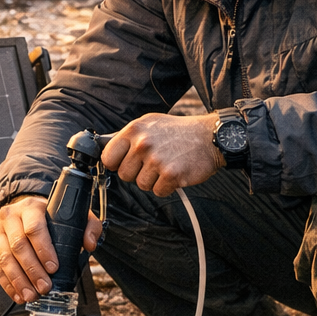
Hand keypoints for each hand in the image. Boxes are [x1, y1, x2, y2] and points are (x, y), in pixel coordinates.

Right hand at [0, 195, 101, 303]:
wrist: (27, 212)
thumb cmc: (51, 218)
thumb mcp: (74, 215)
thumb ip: (89, 226)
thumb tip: (89, 244)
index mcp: (30, 207)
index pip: (34, 228)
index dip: (43, 250)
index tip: (53, 267)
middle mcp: (10, 216)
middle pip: (18, 246)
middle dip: (32, 270)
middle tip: (44, 287)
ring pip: (4, 258)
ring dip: (18, 280)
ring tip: (31, 295)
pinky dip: (7, 284)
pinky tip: (18, 294)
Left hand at [101, 112, 221, 195]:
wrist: (209, 136)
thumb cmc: (179, 131)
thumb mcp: (150, 124)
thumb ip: (129, 137)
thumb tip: (107, 152)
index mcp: (135, 130)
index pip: (108, 157)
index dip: (116, 163)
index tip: (125, 163)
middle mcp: (143, 144)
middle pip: (124, 174)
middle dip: (137, 173)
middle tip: (153, 163)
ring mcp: (156, 159)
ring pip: (141, 185)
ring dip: (153, 180)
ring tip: (166, 166)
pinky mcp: (170, 174)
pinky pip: (158, 191)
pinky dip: (167, 187)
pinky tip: (175, 173)